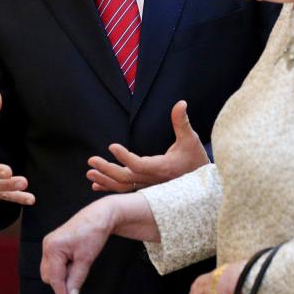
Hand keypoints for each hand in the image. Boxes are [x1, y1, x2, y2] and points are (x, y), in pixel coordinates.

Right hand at [40, 197, 116, 293]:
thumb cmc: (93, 232)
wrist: (99, 216)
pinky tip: (75, 264)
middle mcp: (47, 245)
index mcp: (53, 248)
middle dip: (62, 284)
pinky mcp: (54, 244)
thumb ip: (77, 279)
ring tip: (79, 268)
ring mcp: (49, 244)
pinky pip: (54, 263)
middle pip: (49, 276)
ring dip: (63, 276)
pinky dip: (64, 269)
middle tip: (77, 285)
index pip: (55, 279)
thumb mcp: (86, 259)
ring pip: (51, 270)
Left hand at [86, 101, 207, 192]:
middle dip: (107, 169)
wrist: (203, 185)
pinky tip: (96, 184)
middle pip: (126, 177)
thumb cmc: (196, 160)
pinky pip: (125, 190)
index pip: (139, 165)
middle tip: (91, 160)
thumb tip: (180, 102)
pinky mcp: (145, 188)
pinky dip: (110, 187)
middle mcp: (153, 180)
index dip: (125, 157)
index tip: (112, 146)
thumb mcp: (191, 139)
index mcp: (162, 168)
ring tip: (90, 172)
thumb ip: (182, 122)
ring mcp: (148, 186)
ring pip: (123, 186)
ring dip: (105, 179)